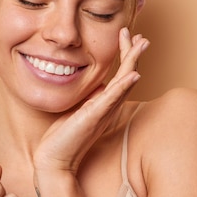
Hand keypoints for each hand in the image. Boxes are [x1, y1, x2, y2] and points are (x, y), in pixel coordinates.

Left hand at [33, 27, 148, 174]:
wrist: (54, 161)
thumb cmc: (64, 138)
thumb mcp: (78, 111)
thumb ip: (90, 99)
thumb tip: (97, 87)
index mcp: (105, 104)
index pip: (120, 75)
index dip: (126, 55)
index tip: (129, 36)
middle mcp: (108, 107)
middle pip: (128, 75)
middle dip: (134, 53)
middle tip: (142, 35)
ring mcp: (103, 111)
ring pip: (124, 82)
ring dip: (134, 62)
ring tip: (143, 44)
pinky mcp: (94, 117)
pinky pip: (113, 98)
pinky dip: (124, 85)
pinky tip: (134, 74)